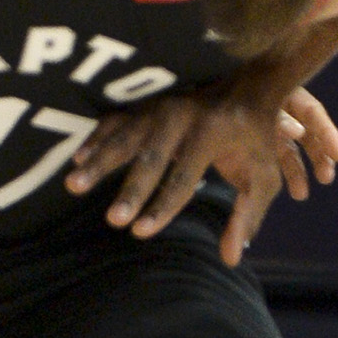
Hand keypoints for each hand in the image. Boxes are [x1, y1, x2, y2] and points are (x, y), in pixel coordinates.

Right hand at [66, 82, 337, 262]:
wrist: (249, 78)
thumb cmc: (256, 137)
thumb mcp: (262, 176)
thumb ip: (248, 217)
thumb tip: (231, 259)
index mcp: (214, 132)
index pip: (185, 178)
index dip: (162, 207)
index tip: (140, 232)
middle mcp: (185, 115)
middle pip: (152, 158)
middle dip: (132, 190)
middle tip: (112, 220)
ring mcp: (162, 103)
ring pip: (125, 136)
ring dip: (99, 162)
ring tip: (74, 186)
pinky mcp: (146, 99)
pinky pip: (115, 119)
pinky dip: (96, 139)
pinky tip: (77, 160)